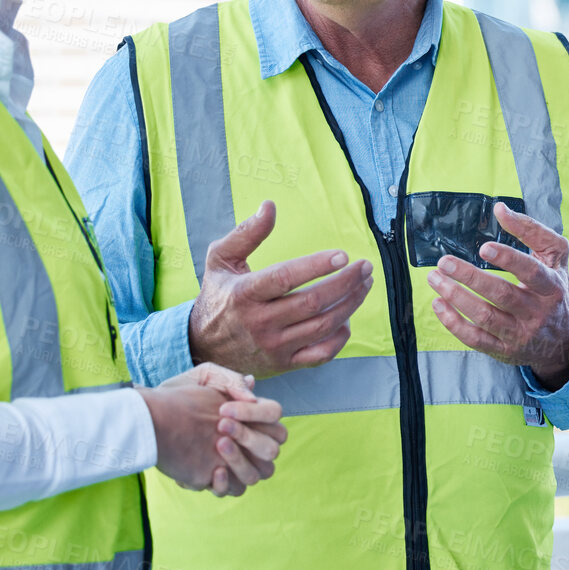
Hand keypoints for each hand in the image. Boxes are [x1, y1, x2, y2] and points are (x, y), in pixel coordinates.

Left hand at [163, 362, 287, 495]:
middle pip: (272, 448)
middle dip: (249, 438)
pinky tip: (213, 470)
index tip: (223, 409)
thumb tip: (253, 395)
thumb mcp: (205, 377)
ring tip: (217, 445)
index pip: (274, 415)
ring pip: (259, 473)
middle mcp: (250, 442)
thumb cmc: (181, 394)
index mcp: (252, 416)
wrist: (153, 419)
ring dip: (241, 461)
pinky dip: (227, 482)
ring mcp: (237, 464)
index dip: (256, 414)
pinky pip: (237, 490)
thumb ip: (231, 380)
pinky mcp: (218, 480)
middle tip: (220, 426)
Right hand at [189, 200, 372, 377]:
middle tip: (365, 267)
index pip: (284, 278)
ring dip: (350, 304)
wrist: (203, 345)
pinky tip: (347, 318)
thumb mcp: (220, 259)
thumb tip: (269, 206)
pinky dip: (340, 336)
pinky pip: (321, 354)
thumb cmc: (218, 295)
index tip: (343, 255)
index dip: (316, 266)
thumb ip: (245, 233)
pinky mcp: (283, 363)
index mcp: (244, 293)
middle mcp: (259, 322)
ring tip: (364, 284)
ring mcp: (273, 346)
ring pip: (322, 326)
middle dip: (345, 283)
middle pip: (312, 302)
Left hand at [427, 202, 568, 388]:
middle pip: (502, 295)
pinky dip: (453, 323)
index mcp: (550, 286)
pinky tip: (438, 304)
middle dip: (470, 277)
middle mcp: (536, 312)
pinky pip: (475, 339)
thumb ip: (531, 230)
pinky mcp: (503, 350)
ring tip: (435, 279)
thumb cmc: (553, 289)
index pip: (530, 272)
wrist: (564, 339)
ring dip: (456, 298)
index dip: (508, 259)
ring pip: (485, 317)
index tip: (484, 247)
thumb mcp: (554, 257)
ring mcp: (519, 334)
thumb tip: (500, 208)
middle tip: (444, 262)